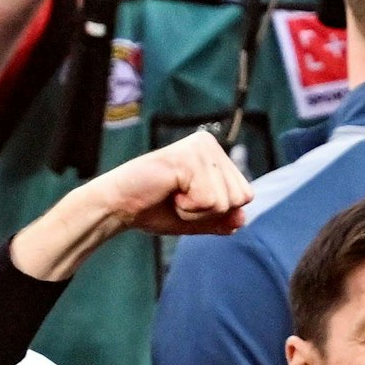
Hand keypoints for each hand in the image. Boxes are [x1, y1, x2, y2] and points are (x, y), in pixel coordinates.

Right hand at [14, 131, 250, 279]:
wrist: (119, 207)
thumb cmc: (153, 208)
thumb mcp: (195, 219)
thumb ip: (221, 219)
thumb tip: (241, 219)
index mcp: (215, 154)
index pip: (245, 195)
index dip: (217, 212)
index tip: (187, 201)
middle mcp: (210, 145)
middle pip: (241, 197)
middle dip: (210, 212)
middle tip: (179, 200)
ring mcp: (200, 148)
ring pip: (226, 201)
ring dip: (197, 211)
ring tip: (173, 195)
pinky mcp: (189, 158)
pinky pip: (209, 201)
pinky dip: (189, 209)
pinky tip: (169, 193)